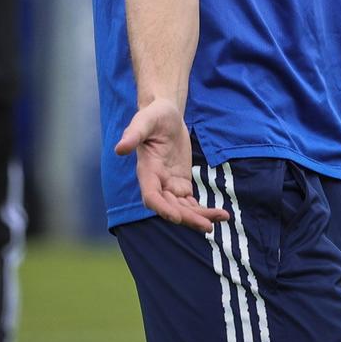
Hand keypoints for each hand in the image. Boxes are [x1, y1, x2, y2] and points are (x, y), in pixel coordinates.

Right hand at [114, 97, 229, 230]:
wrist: (166, 115)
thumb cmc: (154, 116)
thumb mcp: (144, 120)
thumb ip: (133, 134)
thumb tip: (119, 149)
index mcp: (146, 171)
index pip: (151, 196)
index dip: (162, 208)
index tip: (176, 217)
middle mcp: (157, 183)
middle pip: (170, 207)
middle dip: (187, 218)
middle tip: (208, 226)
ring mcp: (169, 185)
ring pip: (182, 208)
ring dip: (199, 217)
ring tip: (221, 219)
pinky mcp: (181, 184)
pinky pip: (191, 203)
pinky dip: (203, 211)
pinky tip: (220, 215)